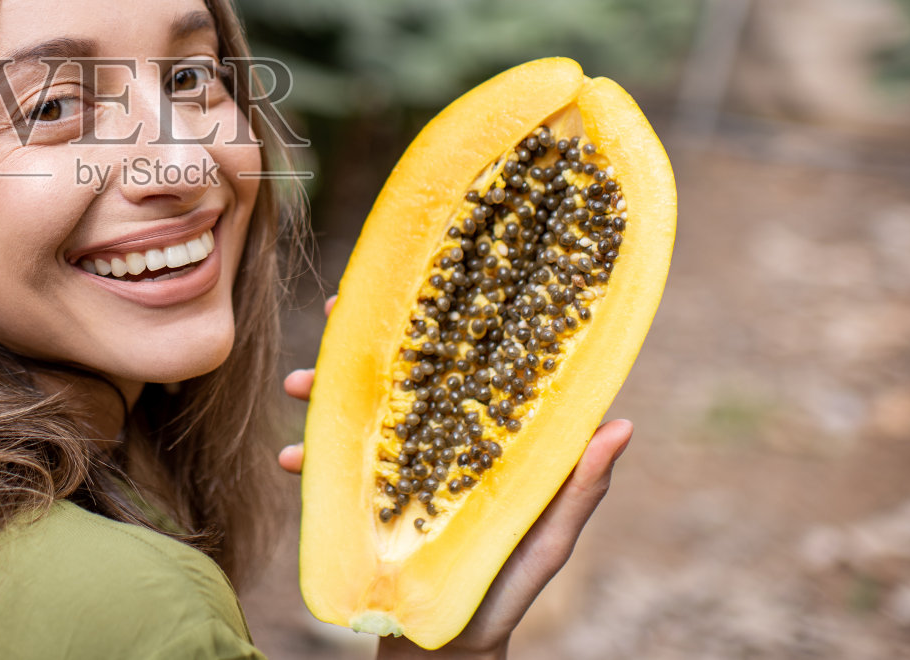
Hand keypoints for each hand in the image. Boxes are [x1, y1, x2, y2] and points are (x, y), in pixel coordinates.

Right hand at [279, 294, 633, 659]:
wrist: (449, 642)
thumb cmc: (512, 583)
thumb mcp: (550, 535)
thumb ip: (581, 487)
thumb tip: (621, 424)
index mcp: (486, 433)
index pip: (468, 362)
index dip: (446, 320)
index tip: (421, 285)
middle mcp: (441, 436)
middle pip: (404, 373)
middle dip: (367, 342)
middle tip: (337, 320)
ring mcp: (400, 461)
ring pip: (360, 408)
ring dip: (325, 391)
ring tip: (298, 387)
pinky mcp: (367, 493)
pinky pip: (333, 464)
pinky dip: (309, 456)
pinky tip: (288, 460)